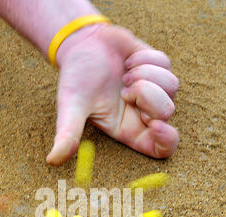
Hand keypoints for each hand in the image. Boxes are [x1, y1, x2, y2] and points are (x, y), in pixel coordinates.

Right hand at [47, 24, 178, 165]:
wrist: (80, 46)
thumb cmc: (75, 80)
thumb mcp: (70, 108)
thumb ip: (67, 135)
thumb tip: (53, 161)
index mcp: (128, 130)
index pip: (161, 149)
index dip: (167, 141)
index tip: (156, 125)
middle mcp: (144, 114)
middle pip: (168, 113)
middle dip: (148, 96)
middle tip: (124, 91)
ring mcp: (155, 90)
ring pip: (172, 87)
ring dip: (144, 75)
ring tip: (123, 76)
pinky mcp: (158, 67)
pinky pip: (165, 64)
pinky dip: (145, 58)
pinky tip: (128, 61)